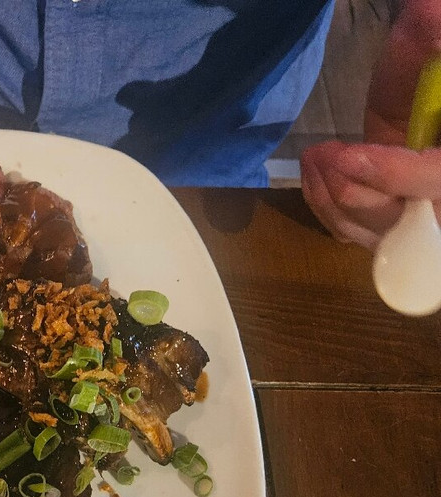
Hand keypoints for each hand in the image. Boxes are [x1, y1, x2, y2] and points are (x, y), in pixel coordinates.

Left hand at [300, 0, 440, 249]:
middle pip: (398, 221)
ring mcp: (410, 208)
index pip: (437, 180)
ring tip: (314, 157)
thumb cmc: (438, 66)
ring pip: (367, 230)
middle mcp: (439, 200)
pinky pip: (348, 226)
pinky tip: (312, 170)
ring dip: (330, 198)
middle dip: (353, 192)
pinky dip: (324, 204)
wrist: (435, 81)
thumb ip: (437, 39)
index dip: (395, 175)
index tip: (348, 156)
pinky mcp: (380, 204)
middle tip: (323, 154)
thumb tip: (427, 15)